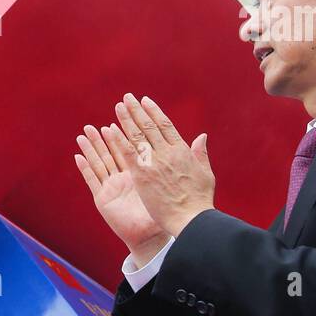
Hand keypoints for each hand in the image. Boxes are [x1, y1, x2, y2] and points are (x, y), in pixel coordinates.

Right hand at [74, 124, 169, 265]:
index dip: (124, 133)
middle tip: (94, 123)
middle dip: (102, 138)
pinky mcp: (103, 199)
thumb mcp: (174, 185)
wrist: (151, 237)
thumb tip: (200, 138)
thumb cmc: (163, 214)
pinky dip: (85, 168)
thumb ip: (179, 163)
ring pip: (99, 163)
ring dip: (90, 148)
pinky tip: (78, 156)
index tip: (119, 117)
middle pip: (110, 153)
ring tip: (83, 134)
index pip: (130, 148)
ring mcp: (112, 188)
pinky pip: (93, 180)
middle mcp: (123, 179)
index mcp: (139, 173)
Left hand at [105, 94, 215, 236]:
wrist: (191, 218)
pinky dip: (119, 140)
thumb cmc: (200, 200)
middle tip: (127, 98)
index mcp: (183, 151)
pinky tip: (110, 129)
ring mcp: (154, 163)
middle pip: (149, 126)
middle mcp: (167, 153)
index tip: (145, 101)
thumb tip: (201, 136)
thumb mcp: (205, 173)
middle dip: (137, 110)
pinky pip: (128, 153)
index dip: (154, 112)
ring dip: (126, 119)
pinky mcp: (142, 175)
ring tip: (118, 106)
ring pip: (137, 136)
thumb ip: (201, 153)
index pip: (166, 125)